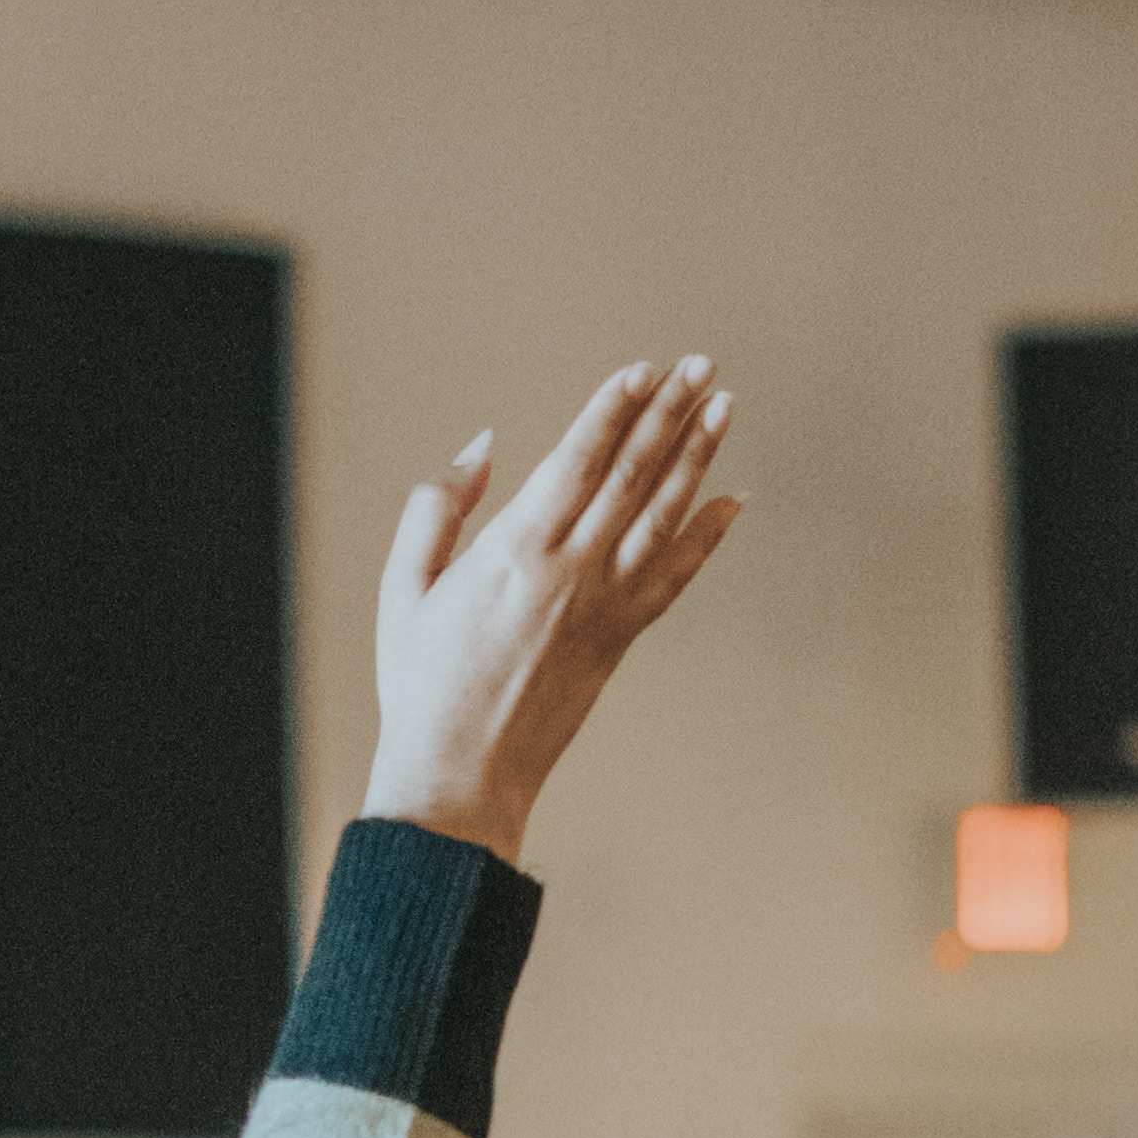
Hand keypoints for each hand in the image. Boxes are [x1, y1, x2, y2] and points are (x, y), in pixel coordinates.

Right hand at [364, 361, 737, 865]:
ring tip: (723, 406)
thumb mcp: (405, 584)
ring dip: (697, 454)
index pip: (578, 458)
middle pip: (633, 473)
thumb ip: (438, 506)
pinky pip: (676, 576)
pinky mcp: (621, 639)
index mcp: (513, 548)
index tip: (645, 368)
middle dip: (669, 411)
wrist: (460, 772)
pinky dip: (708, 535)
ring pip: (664, 513)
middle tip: (702, 365)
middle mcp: (570, 570)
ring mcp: (603, 605)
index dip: (614, 407)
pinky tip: (732, 499)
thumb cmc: (421, 680)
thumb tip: (482, 445)